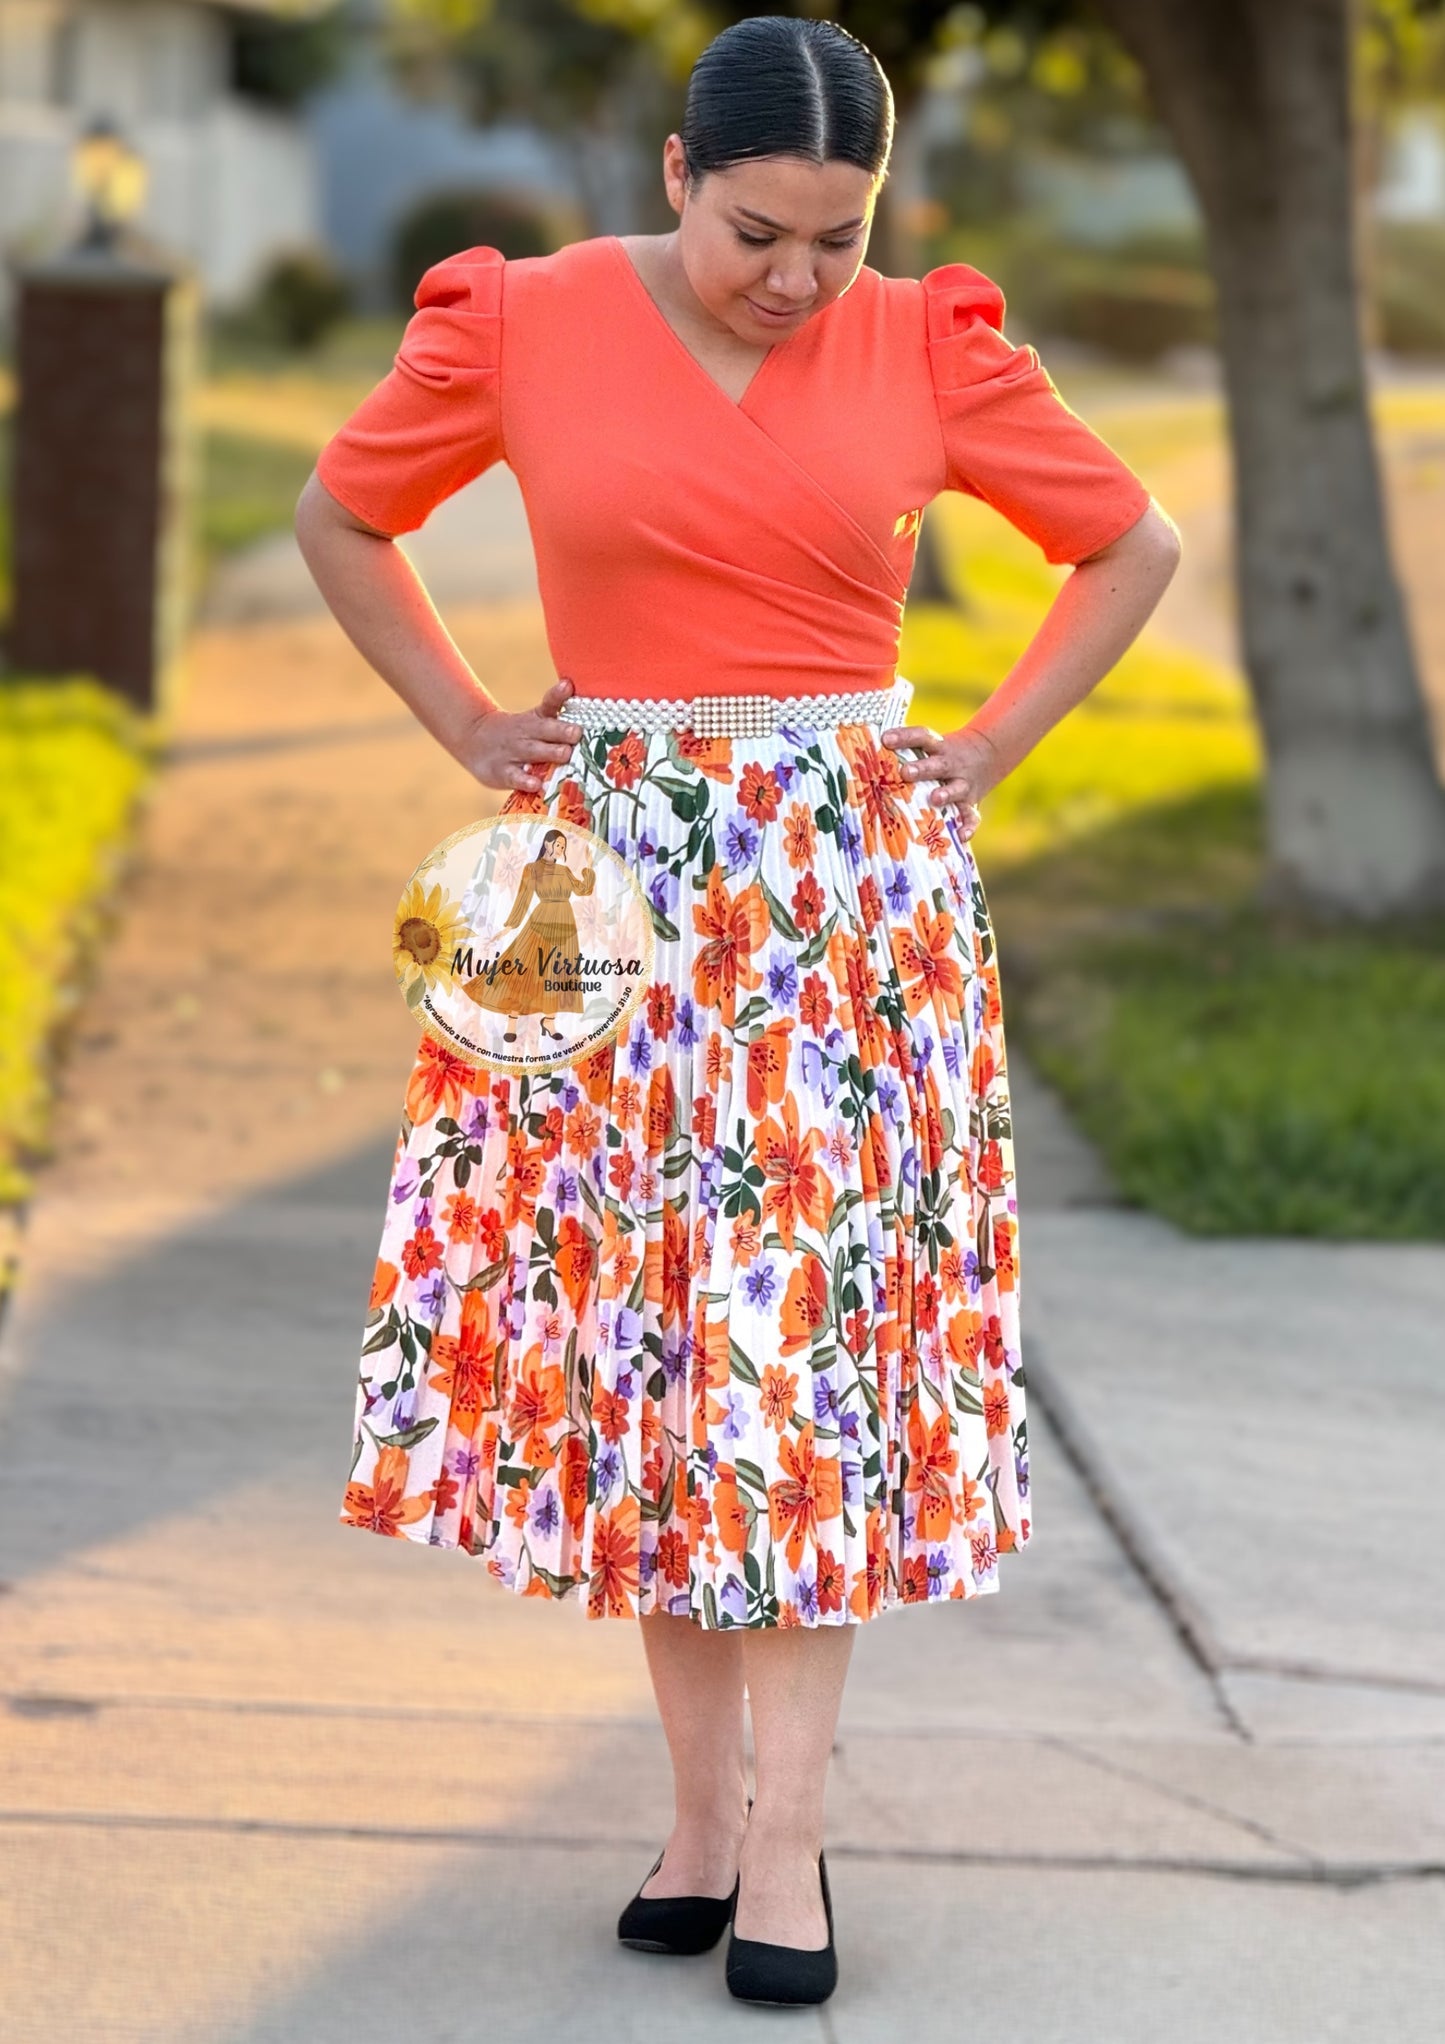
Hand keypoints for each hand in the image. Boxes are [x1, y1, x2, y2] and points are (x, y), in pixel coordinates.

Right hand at [460, 677, 582, 794]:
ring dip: (549, 753)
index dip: (558, 695)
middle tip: (577, 732)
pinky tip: (536, 784)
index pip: (548, 703)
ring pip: (532, 752)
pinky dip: (524, 780)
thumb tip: (573, 687)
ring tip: (565, 754)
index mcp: (536, 719)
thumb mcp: (535, 717)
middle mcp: (525, 733)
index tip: (567, 686)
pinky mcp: (502, 772)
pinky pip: (514, 776)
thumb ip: (557, 707)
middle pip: (544, 729)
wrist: (473, 738)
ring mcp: (513, 752)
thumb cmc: (518, 731)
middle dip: (561, 731)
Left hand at [881, 721, 1000, 838]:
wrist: (989, 752)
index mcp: (938, 747)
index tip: (885, 739)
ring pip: (956, 788)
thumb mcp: (932, 745)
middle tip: (905, 772)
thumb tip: (865, 757)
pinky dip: (968, 826)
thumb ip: (907, 752)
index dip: (904, 737)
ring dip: (946, 794)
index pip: (922, 737)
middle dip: (922, 768)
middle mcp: (951, 764)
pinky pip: (971, 815)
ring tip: (934, 799)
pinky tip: (961, 836)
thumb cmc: (944, 754)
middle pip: (937, 764)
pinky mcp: (971, 802)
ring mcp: (963, 783)